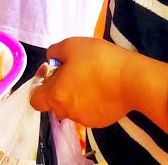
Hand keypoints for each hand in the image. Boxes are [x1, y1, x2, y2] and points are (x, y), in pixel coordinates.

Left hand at [29, 37, 167, 130]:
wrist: (132, 80)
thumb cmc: (98, 60)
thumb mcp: (71, 45)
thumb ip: (54, 52)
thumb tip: (51, 60)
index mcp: (56, 96)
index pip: (35, 100)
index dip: (41, 86)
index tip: (54, 73)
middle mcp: (67, 112)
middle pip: (55, 103)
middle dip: (60, 89)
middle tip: (75, 72)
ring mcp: (85, 119)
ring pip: (72, 108)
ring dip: (76, 96)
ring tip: (92, 79)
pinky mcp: (101, 122)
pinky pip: (89, 111)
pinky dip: (91, 103)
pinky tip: (103, 89)